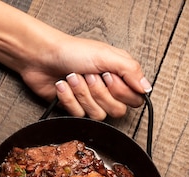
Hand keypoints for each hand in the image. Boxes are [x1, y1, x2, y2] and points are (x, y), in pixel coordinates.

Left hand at [20, 36, 151, 119]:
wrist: (42, 57)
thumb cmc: (72, 51)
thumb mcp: (106, 55)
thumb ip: (130, 71)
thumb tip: (146, 87)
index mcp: (119, 76)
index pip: (135, 99)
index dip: (121, 92)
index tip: (109, 76)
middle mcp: (107, 91)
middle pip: (117, 110)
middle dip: (99, 92)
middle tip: (89, 76)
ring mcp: (91, 101)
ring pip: (97, 114)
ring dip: (82, 93)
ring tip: (73, 77)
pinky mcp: (75, 109)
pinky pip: (79, 115)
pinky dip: (69, 98)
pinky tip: (63, 85)